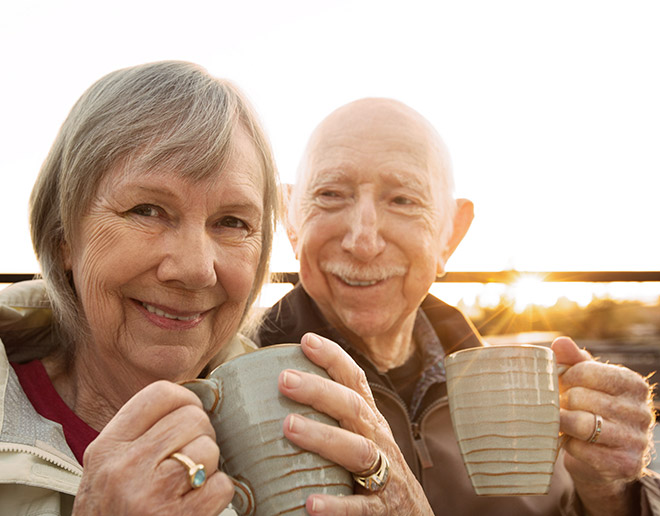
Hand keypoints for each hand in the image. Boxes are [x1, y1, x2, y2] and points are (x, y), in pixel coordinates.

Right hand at [73, 381, 233, 515]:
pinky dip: (217, 494)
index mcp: (107, 448)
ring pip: (209, 449)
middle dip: (201, 435)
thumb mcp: (106, 469)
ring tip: (188, 484)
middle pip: (193, 418)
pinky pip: (222, 485)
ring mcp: (151, 494)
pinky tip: (196, 504)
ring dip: (209, 466)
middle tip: (189, 457)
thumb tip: (189, 402)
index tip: (189, 413)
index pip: (159, 394)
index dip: (185, 399)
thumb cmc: (112, 515)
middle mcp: (125, 467)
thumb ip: (138, 435)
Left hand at [277, 332, 433, 515]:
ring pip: (357, 450)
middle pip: (352, 408)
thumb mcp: (361, 439)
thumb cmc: (376, 475)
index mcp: (370, 422)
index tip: (306, 340)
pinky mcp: (382, 511)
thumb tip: (276, 403)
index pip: (355, 381)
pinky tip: (311, 503)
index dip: (334, 358)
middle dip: (319, 390)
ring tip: (288, 426)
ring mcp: (384, 475)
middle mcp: (378, 441)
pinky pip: (359, 507)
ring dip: (322, 436)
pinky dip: (336, 505)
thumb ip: (331, 420)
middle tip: (284, 379)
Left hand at [553, 337, 654, 514]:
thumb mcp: (584, 382)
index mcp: (633, 384)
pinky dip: (570, 446)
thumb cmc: (590, 410)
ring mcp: (637, 439)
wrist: (601, 458)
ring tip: (560, 421)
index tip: (562, 385)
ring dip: (563, 423)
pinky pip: (584, 450)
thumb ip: (573, 361)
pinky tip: (572, 442)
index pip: (586, 371)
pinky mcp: (627, 464)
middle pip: (581, 397)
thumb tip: (560, 343)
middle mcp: (641, 410)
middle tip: (559, 407)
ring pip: (582, 423)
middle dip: (562, 403)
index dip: (565, 378)